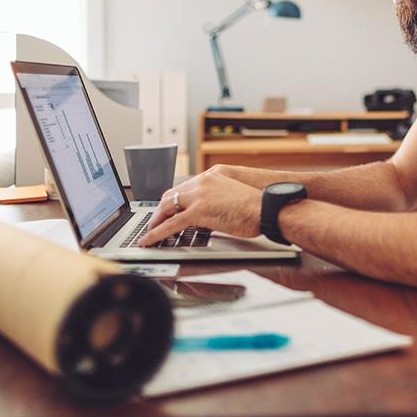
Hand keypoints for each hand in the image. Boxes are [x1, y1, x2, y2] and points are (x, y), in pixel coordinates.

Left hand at [139, 168, 262, 245]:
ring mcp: (199, 195)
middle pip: (171, 195)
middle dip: (160, 210)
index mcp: (211, 176)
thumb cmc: (257, 207)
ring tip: (148, 232)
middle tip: (154, 222)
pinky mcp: (198, 211)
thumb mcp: (233, 197)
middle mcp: (202, 182)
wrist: (267, 208)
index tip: (167, 209)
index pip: (184, 187)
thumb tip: (207, 216)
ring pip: (167, 207)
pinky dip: (156, 233)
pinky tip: (149, 240)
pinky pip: (171, 224)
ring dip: (155, 221)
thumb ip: (216, 201)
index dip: (173, 201)